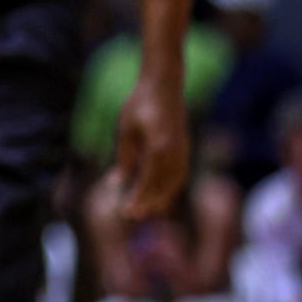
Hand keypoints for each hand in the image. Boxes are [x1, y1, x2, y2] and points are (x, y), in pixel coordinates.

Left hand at [112, 73, 189, 219]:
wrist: (164, 85)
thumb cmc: (140, 104)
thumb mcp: (126, 130)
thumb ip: (124, 157)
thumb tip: (117, 182)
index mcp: (158, 147)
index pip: (148, 181)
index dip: (137, 199)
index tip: (126, 212)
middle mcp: (175, 153)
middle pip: (162, 187)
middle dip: (147, 203)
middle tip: (130, 216)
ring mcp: (183, 151)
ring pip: (174, 184)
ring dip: (160, 198)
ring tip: (145, 210)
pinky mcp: (185, 149)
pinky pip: (179, 175)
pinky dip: (169, 187)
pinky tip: (158, 194)